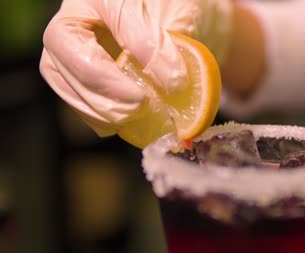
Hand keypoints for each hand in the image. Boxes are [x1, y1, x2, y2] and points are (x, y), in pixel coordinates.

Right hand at [40, 0, 231, 135]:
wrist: (174, 23)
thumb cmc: (177, 13)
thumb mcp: (184, 15)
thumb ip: (174, 45)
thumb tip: (171, 87)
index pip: (119, 15)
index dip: (146, 51)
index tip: (176, 84)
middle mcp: (77, 13)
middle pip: (64, 44)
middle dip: (102, 82)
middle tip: (141, 105)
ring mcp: (68, 42)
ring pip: (57, 72)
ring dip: (94, 104)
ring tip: (133, 117)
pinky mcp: (71, 71)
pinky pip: (69, 93)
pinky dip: (93, 114)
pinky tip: (120, 124)